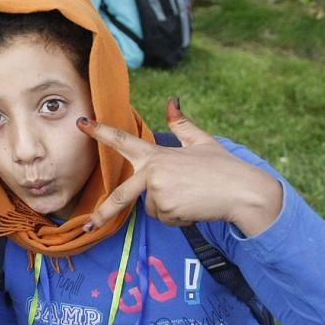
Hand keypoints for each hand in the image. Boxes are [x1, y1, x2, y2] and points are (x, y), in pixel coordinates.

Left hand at [78, 98, 282, 236]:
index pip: (122, 140)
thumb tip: (172, 101)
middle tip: (89, 224)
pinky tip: (195, 207)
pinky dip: (178, 218)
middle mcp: (152, 172)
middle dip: (104, 212)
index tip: (81, 122)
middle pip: (121, 195)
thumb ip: (182, 124)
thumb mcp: (202, 141)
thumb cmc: (224, 167)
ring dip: (168, 208)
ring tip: (192, 197)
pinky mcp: (167, 209)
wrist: (244, 191)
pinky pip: (165, 219)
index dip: (100, 131)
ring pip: (152, 209)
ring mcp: (158, 192)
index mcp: (156, 155)